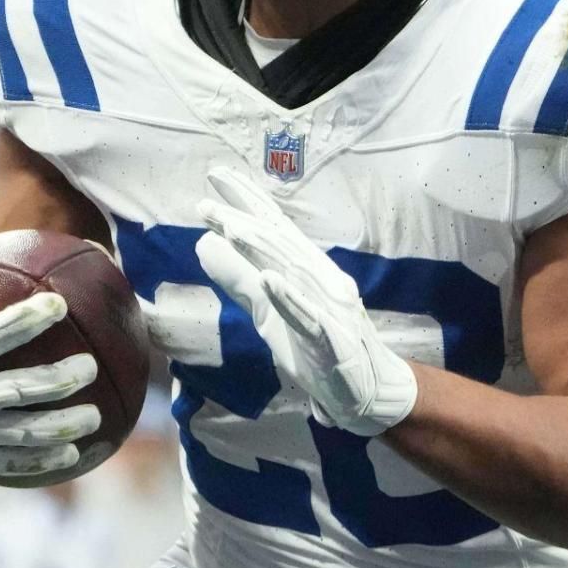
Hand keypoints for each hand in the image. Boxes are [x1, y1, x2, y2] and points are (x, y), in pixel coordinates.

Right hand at [0, 228, 101, 476]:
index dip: (26, 322)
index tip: (60, 304)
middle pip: (17, 391)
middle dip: (60, 380)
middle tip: (91, 367)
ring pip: (20, 435)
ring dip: (62, 428)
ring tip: (95, 418)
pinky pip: (7, 465)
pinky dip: (42, 462)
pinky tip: (72, 454)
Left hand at [196, 168, 417, 436]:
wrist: (364, 392)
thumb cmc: (316, 347)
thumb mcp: (267, 312)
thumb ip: (238, 280)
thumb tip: (203, 243)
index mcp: (305, 270)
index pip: (273, 228)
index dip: (246, 201)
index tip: (215, 175)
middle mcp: (320, 280)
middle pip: (280, 245)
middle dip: (244, 221)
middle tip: (207, 204)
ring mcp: (328, 308)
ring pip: (293, 273)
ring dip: (263, 251)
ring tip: (232, 229)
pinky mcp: (333, 340)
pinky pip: (310, 316)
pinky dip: (290, 297)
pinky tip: (270, 280)